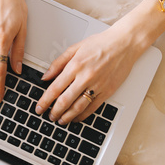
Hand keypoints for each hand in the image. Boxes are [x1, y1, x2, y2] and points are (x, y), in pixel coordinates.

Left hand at [35, 11, 154, 124]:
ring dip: (67, 117)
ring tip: (60, 120)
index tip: (39, 107)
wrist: (124, 44)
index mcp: (75, 65)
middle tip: (49, 116)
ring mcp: (97, 86)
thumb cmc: (101, 43)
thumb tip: (45, 76)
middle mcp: (86, 77)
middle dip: (54, 112)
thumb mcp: (75, 48)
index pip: (55, 88)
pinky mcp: (107, 91)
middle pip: (65, 101)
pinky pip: (92, 108)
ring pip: (78, 107)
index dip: (45, 101)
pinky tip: (76, 118)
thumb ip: (58, 63)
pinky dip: (82, 116)